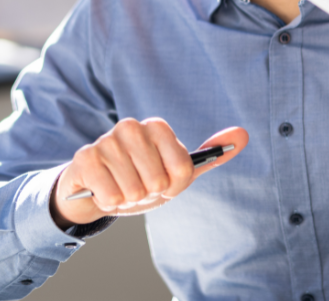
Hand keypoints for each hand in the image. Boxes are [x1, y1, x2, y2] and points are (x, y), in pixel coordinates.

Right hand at [51, 119, 247, 227]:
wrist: (95, 191)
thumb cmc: (141, 180)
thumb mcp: (178, 172)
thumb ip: (212, 155)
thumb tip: (243, 134)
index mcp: (157, 127)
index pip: (184, 170)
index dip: (173, 187)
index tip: (162, 182)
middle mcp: (132, 126)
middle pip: (159, 182)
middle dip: (148, 194)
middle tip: (136, 186)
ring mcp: (107, 139)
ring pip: (133, 191)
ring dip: (127, 199)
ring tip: (118, 187)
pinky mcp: (85, 158)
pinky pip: (110, 196)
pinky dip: (109, 202)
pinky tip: (102, 190)